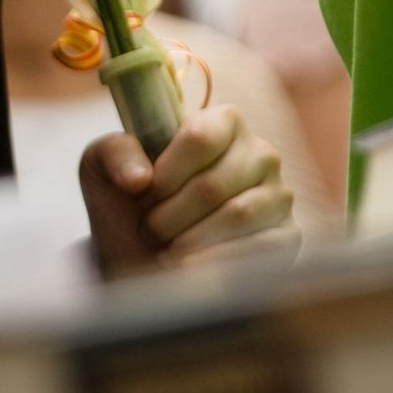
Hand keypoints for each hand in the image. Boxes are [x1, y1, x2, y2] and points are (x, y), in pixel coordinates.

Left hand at [79, 106, 297, 277]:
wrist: (144, 258)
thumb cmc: (129, 204)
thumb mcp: (104, 169)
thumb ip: (113, 155)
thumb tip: (139, 178)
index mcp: (223, 122)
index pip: (200, 137)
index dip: (165, 173)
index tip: (142, 194)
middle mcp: (260, 153)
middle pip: (213, 184)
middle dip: (168, 215)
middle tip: (148, 230)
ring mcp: (278, 195)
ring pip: (237, 215)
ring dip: (189, 240)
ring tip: (165, 250)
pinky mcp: (288, 236)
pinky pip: (260, 248)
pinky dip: (216, 263)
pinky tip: (190, 271)